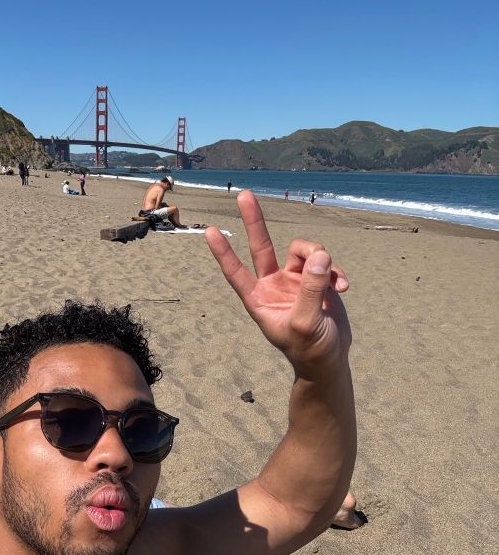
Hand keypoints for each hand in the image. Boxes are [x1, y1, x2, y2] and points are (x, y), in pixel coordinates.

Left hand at [205, 191, 351, 370]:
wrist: (330, 360)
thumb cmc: (309, 349)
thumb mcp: (305, 323)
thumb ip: (310, 289)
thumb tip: (318, 255)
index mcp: (259, 299)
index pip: (236, 272)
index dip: (224, 253)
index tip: (210, 231)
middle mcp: (274, 284)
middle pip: (261, 246)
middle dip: (254, 220)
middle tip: (243, 194)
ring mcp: (296, 280)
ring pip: (304, 250)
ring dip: (320, 258)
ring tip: (334, 281)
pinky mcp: (317, 280)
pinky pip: (326, 261)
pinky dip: (336, 271)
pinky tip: (343, 287)